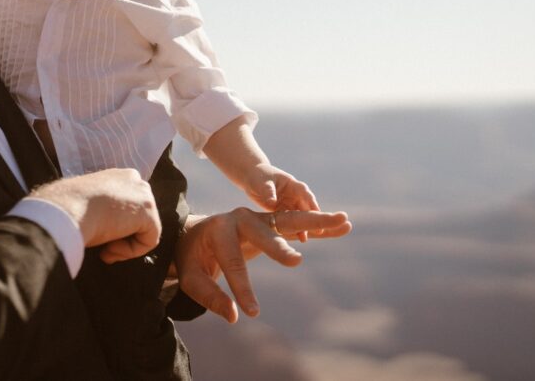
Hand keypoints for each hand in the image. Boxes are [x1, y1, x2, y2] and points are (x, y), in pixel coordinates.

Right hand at [31, 168, 161, 263]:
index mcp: (118, 176)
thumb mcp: (87, 203)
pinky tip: (109, 249)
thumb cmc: (69, 209)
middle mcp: (134, 179)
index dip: (115, 227)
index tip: (97, 235)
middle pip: (138, 218)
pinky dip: (130, 251)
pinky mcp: (149, 211)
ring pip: (144, 230)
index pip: (127, 205)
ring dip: (124, 245)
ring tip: (103, 249)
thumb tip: (106, 226)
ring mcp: (144, 193)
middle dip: (122, 236)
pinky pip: (149, 240)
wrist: (66, 210)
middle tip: (101, 247)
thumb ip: (102, 208)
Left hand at [175, 208, 350, 322]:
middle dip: (278, 248)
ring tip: (343, 221)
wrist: (196, 234)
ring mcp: (260, 218)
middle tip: (296, 262)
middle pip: (264, 232)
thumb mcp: (191, 277)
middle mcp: (241, 218)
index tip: (251, 312)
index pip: (232, 262)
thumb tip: (232, 316)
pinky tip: (342, 227)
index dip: (242, 288)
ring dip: (316, 222)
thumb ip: (208, 295)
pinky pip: (298, 225)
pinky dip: (319, 226)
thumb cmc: (193, 257)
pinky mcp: (272, 223)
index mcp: (219, 230)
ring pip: (289, 221)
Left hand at [245, 164, 319, 239]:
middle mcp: (293, 194)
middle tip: (318, 231)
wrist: (250, 176)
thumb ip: (268, 192)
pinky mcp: (281, 209)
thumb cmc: (258, 175)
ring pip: (298, 215)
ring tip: (303, 239)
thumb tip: (272, 202)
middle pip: (304, 207)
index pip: (305, 194)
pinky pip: (288, 219)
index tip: (318, 215)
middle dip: (311, 218)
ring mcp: (288, 202)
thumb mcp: (262, 182)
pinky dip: (291, 227)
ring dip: (301, 225)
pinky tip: (291, 236)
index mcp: (292, 184)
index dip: (312, 204)